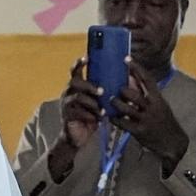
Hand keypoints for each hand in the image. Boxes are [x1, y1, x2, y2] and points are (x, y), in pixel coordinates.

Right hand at [48, 61, 102, 181]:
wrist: (78, 137)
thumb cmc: (90, 117)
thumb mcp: (100, 103)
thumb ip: (109, 92)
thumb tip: (129, 79)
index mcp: (76, 87)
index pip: (75, 71)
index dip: (79, 64)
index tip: (87, 58)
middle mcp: (68, 93)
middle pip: (74, 82)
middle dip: (88, 85)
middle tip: (101, 91)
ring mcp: (66, 104)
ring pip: (76, 97)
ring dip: (91, 101)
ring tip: (101, 108)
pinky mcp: (67, 116)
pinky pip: (77, 112)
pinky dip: (89, 114)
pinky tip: (97, 118)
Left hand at [111, 60, 188, 170]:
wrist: (173, 142)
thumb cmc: (163, 120)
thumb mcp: (159, 105)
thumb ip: (147, 94)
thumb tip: (132, 79)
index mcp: (158, 98)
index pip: (147, 79)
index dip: (136, 68)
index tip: (126, 58)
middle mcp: (152, 107)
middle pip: (135, 94)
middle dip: (123, 91)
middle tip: (115, 88)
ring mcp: (145, 120)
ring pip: (127, 108)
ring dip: (116, 103)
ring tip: (110, 100)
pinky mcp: (139, 131)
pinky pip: (123, 123)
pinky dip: (114, 119)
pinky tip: (109, 116)